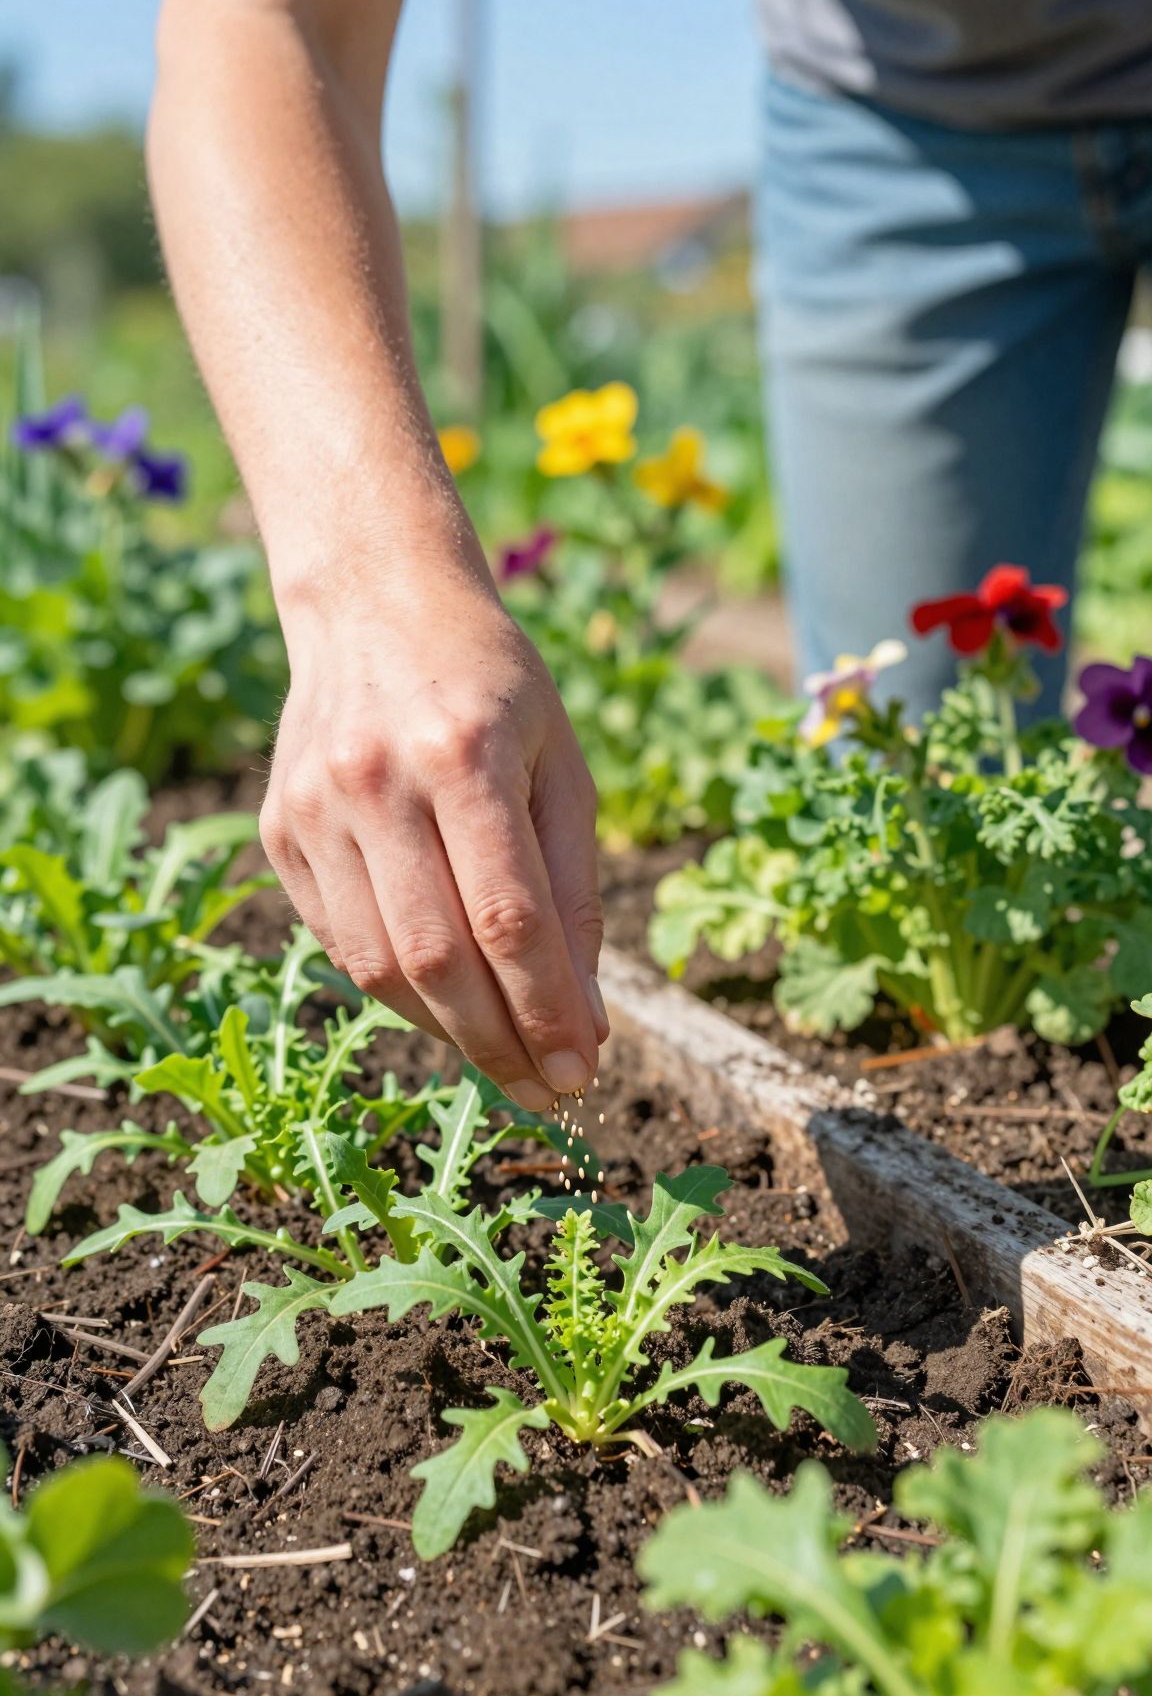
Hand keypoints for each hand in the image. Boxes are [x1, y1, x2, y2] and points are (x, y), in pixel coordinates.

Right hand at [260, 574, 608, 1111]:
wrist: (375, 603)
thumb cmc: (494, 687)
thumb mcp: (563, 765)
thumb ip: (576, 888)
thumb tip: (584, 1018)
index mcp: (463, 753)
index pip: (510, 918)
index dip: (547, 1010)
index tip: (582, 1073)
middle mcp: (377, 781)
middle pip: (438, 957)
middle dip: (501, 1043)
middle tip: (547, 1092)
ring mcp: (315, 808)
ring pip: (380, 966)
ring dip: (449, 1033)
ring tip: (504, 1059)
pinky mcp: (279, 830)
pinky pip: (343, 943)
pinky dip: (399, 992)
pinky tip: (447, 1003)